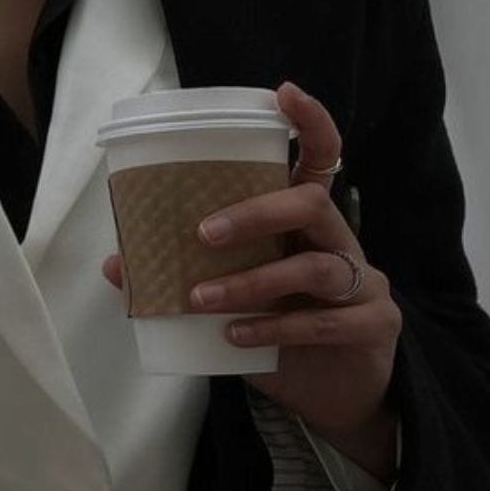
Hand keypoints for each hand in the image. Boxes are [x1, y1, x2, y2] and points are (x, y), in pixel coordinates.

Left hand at [103, 82, 399, 480]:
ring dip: (253, 282)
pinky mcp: (372, 325)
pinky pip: (323, 321)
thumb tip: (117, 264)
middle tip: (203, 233)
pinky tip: (236, 336)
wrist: (331, 397)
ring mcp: (365, 283)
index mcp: (304, 227)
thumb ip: (181, 279)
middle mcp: (339, 243)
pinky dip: (274, 328)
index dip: (310, 124)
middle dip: (255, 213)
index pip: (319, 161)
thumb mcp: (227, 304)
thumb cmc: (277, 335)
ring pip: (316, 267)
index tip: (283, 93)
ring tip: (202, 299)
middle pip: (311, 204)